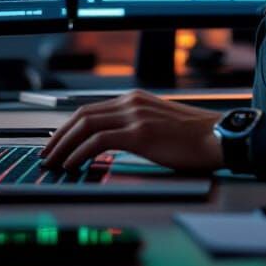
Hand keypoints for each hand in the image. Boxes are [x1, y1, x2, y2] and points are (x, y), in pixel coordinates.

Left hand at [40, 91, 224, 172]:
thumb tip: (114, 143)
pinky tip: (73, 166)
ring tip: (54, 163)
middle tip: (47, 155)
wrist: (218, 137)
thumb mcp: (160, 124)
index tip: (57, 143)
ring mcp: (136, 116)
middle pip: (82, 115)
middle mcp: (132, 102)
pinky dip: (80, 153)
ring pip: (86, 126)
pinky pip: (98, 142)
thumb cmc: (195, 138)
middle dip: (59, 136)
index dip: (68, 127)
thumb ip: (137, 127)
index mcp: (136, 99)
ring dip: (64, 145)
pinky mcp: (140, 133)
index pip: (91, 109)